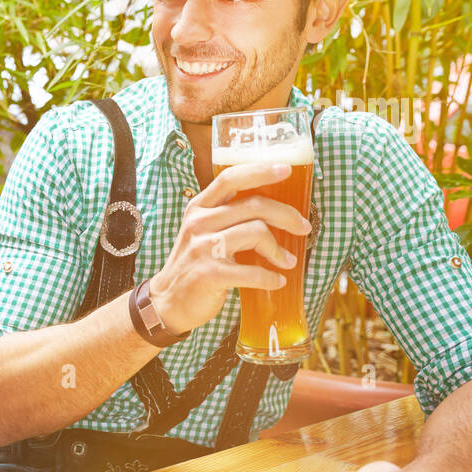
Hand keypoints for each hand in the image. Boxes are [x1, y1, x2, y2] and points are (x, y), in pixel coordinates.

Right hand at [147, 163, 310, 336]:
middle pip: (253, 205)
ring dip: (278, 250)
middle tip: (303, 227)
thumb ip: (227, 217)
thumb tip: (273, 208)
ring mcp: (202, 248)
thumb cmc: (194, 264)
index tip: (286, 169)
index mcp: (199, 207)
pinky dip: (270, 278)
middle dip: (286, 215)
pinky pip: (252, 271)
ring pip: (256, 232)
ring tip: (287, 261)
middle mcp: (199, 223)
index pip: (231, 178)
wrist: (168, 301)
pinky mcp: (209, 274)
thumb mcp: (202, 232)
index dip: (260, 170)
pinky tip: (276, 281)